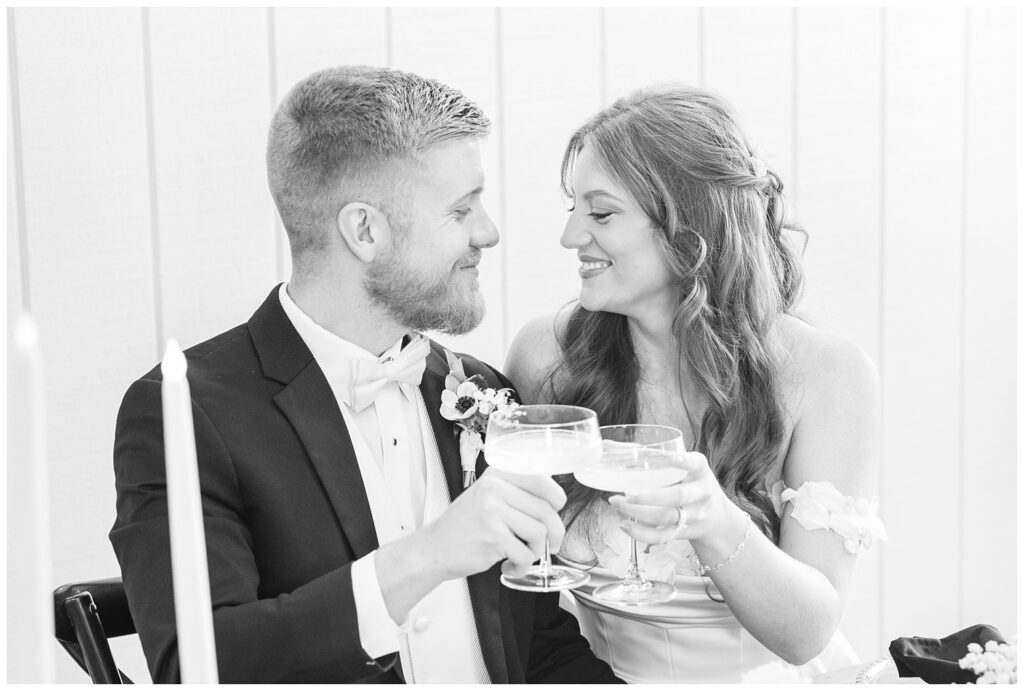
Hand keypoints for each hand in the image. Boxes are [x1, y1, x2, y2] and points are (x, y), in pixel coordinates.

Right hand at [424, 468, 566, 579]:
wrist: (433, 549)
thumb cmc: (463, 527)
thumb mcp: (486, 497)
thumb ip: (515, 493)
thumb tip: (554, 504)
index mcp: (496, 475)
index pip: (541, 481)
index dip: (556, 500)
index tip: (555, 512)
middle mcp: (494, 488)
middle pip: (546, 510)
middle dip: (555, 533)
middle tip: (551, 545)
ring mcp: (493, 512)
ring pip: (539, 533)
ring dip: (536, 551)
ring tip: (521, 555)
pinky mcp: (493, 537)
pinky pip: (526, 554)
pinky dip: (522, 566)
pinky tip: (509, 566)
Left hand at [609, 451, 729, 545]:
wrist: (717, 518)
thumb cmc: (691, 485)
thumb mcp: (685, 468)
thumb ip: (653, 457)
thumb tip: (608, 446)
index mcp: (701, 472)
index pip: (697, 464)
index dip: (685, 462)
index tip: (672, 458)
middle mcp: (700, 494)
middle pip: (677, 496)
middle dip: (650, 496)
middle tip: (628, 492)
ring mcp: (693, 516)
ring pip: (665, 517)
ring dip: (637, 512)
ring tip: (616, 502)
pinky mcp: (683, 533)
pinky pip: (662, 536)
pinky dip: (641, 533)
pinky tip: (624, 525)